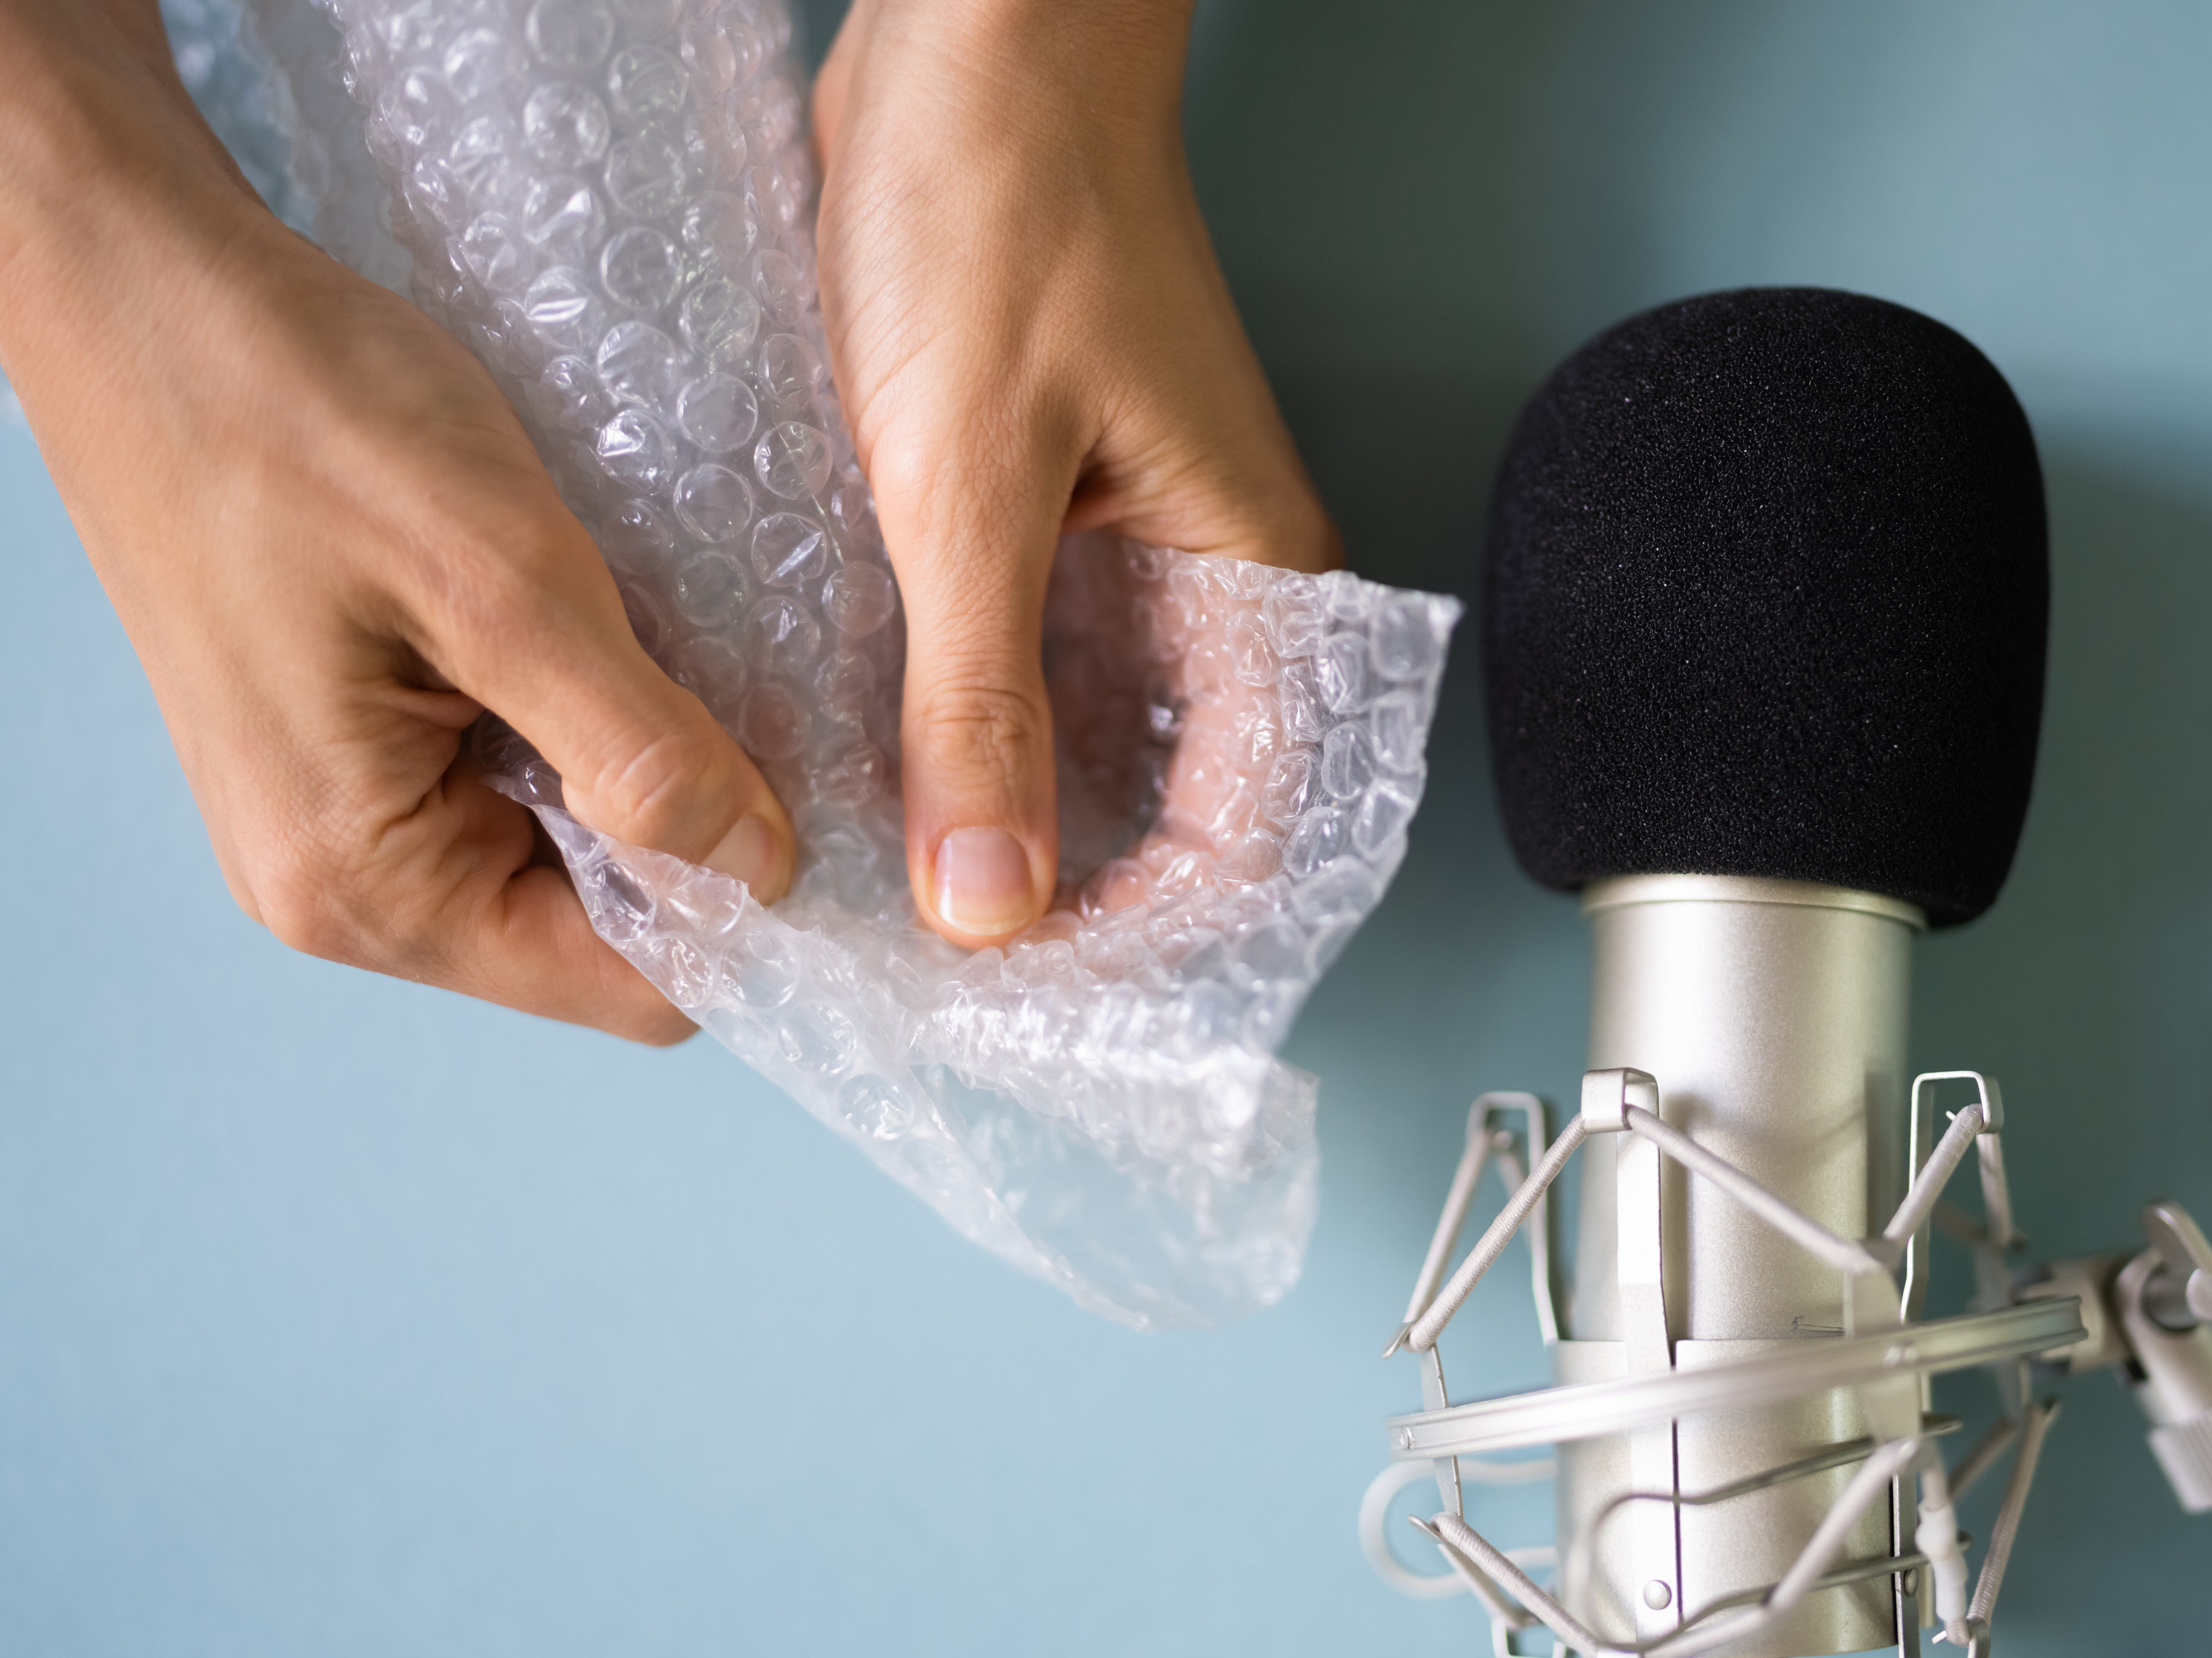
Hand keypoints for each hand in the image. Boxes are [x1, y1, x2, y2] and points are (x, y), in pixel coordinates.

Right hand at [0, 1, 795, 1042]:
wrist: (141, 286)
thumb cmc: (295, 413)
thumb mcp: (504, 582)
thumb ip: (640, 750)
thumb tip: (760, 870)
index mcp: (369, 884)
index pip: (628, 990)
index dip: (746, 915)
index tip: (827, 811)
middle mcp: (344, 886)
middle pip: (598, 933)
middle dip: (695, 836)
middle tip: (765, 706)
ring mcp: (337, 815)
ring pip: (565, 851)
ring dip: (642, 770)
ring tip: (676, 652)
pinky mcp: (348, 743)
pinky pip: (511, 780)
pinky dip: (581, 723)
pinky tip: (608, 634)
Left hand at [812, 0, 1340, 947]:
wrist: (966, 39)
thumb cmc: (1000, 215)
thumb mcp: (967, 483)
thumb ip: (977, 703)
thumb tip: (986, 903)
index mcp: (1250, 579)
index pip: (1248, 830)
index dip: (1151, 934)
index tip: (1028, 990)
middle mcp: (1207, 580)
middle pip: (1174, 803)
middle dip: (1071, 892)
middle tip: (944, 960)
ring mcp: (1127, 546)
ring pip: (1090, 738)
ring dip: (1006, 814)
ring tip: (895, 886)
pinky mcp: (1043, 509)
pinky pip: (1020, 659)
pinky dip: (959, 721)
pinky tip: (876, 761)